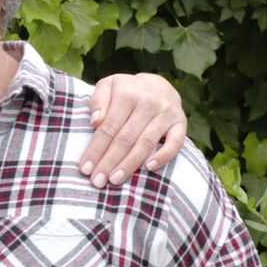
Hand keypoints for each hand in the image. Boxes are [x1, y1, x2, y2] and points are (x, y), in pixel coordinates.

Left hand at [79, 73, 186, 188]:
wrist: (159, 84)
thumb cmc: (126, 90)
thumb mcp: (108, 86)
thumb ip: (98, 100)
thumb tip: (95, 121)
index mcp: (127, 93)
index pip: (108, 127)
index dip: (96, 149)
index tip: (85, 168)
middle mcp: (148, 102)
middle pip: (125, 138)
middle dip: (109, 162)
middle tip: (97, 181)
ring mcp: (166, 113)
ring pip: (146, 143)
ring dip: (130, 164)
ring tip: (115, 180)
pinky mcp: (181, 122)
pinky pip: (175, 143)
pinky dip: (163, 156)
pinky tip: (149, 168)